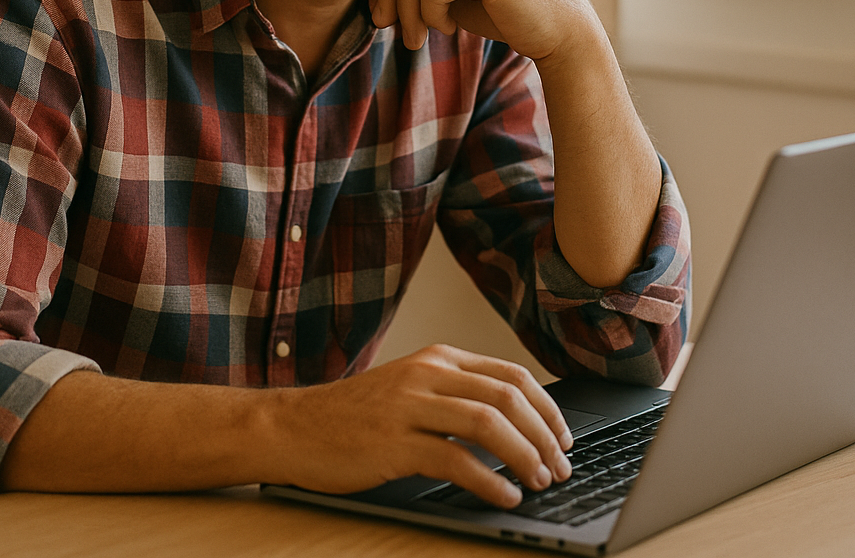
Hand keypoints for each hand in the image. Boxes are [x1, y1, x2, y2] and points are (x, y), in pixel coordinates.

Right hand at [268, 344, 573, 507]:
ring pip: (488, 422)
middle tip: (561, 465)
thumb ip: (455, 396)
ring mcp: (409, 406)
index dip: (547, 407)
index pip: (511, 374)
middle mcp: (427, 375)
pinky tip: (504, 496)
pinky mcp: (392, 443)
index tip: (563, 436)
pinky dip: (489, 481)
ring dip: (524, 455)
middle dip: (544, 434)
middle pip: (507, 396)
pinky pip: (454, 460)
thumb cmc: (353, 417)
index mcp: (438, 359)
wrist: (291, 427)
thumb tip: (514, 424)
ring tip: (540, 481)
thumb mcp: (410, 390)